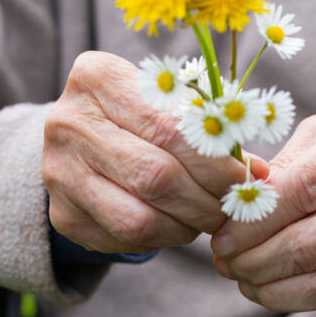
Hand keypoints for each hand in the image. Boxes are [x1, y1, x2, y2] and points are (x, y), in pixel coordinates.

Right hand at [43, 51, 267, 253]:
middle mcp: (67, 122)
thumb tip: (258, 175)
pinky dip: (161, 239)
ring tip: (206, 218)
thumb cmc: (141, 112)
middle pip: (154, 176)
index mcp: (97, 77)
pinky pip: (122, 239)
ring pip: (138, 219)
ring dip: (185, 227)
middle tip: (231, 208)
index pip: (168, 128)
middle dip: (205, 200)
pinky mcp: (60, 214)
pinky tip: (175, 225)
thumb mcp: (169, 102)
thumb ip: (209, 129)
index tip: (245, 178)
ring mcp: (57, 171)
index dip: (214, 161)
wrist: (81, 136)